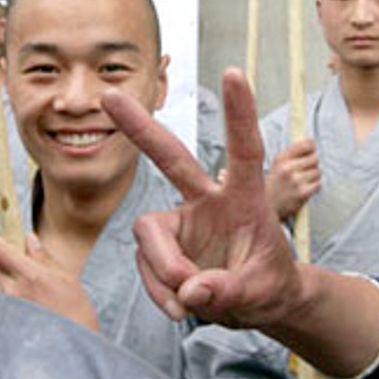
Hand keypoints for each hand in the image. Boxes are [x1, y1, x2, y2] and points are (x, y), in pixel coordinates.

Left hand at [0, 233, 100, 331]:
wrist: (75, 344)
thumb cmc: (76, 311)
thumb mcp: (65, 278)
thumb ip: (43, 257)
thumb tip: (29, 239)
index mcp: (31, 277)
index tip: (1, 237)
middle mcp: (15, 293)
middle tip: (13, 256)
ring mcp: (8, 308)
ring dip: (4, 275)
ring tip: (24, 279)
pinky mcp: (6, 320)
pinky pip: (1, 299)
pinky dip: (8, 291)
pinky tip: (26, 297)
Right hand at [102, 70, 306, 329]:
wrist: (258, 305)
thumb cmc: (269, 286)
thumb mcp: (262, 292)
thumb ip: (229, 291)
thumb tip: (190, 289)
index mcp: (245, 198)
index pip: (244, 151)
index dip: (239, 113)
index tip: (233, 72)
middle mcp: (209, 200)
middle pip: (171, 158)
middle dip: (140, 128)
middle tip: (109, 96)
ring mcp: (182, 221)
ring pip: (149, 234)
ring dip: (163, 271)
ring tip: (188, 303)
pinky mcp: (165, 245)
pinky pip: (147, 264)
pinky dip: (159, 290)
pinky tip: (179, 307)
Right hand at [264, 138, 320, 220]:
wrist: (266, 207)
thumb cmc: (274, 185)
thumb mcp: (277, 165)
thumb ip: (292, 154)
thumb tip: (311, 143)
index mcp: (281, 159)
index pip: (305, 145)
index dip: (311, 146)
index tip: (312, 148)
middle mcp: (287, 168)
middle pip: (315, 158)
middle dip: (313, 163)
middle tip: (306, 169)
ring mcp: (296, 181)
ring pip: (318, 172)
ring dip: (314, 176)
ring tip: (304, 180)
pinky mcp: (302, 194)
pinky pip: (318, 184)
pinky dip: (314, 186)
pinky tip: (305, 188)